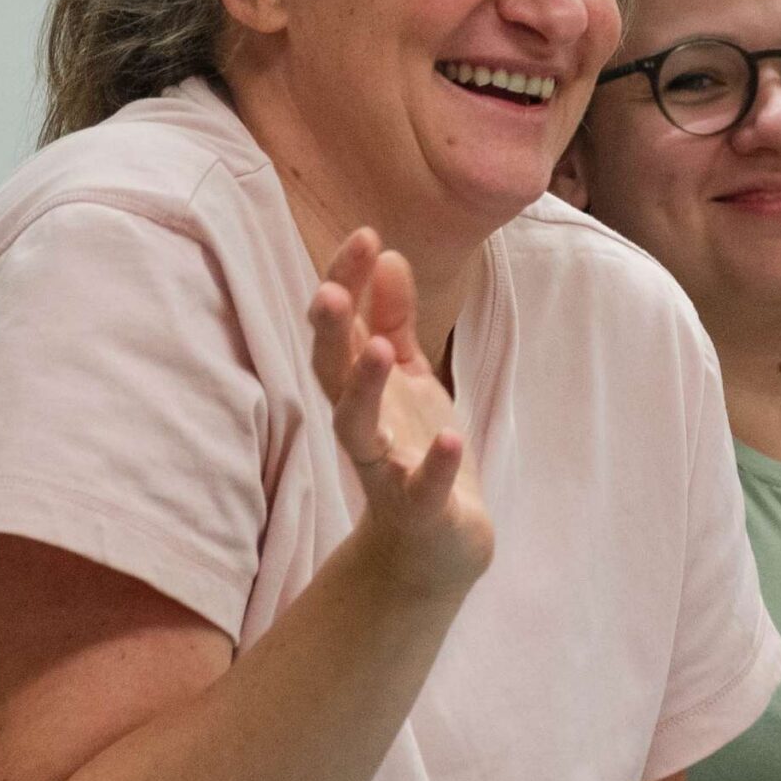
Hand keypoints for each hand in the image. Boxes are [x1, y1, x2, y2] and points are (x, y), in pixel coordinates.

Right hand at [308, 229, 493, 597]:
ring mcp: (387, 469)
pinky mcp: (419, 511)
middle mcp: (363, 425)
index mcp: (360, 388)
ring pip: (358, 430)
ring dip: (364, 389)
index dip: (346, 282)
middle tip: (332, 292)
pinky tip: (450, 439)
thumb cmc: (416, 449)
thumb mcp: (410, 377)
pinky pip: (421, 489)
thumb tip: (387, 255)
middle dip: (331, 333)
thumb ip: (395, 320)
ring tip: (378, 349)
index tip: (364, 234)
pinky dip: (434, 466)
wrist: (435, 546)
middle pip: (331, 374)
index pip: (341, 328)